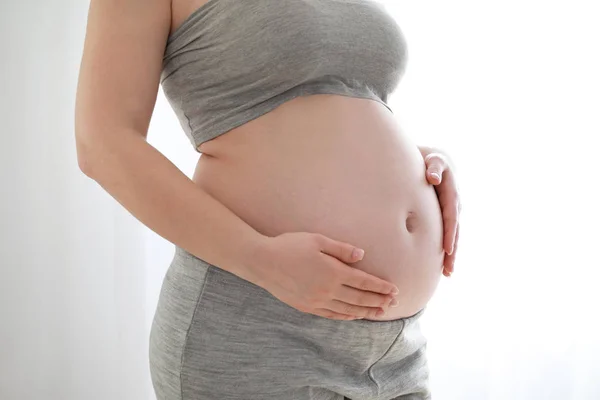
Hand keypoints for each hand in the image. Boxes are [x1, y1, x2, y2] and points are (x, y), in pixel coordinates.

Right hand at [251, 232, 400, 319]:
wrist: (261, 262)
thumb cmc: (288, 246)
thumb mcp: (317, 240)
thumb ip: (341, 249)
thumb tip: (361, 256)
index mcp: (332, 272)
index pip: (363, 282)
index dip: (380, 286)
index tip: (394, 289)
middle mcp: (327, 289)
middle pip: (359, 298)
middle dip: (379, 300)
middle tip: (394, 302)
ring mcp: (316, 301)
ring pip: (347, 309)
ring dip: (366, 311)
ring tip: (380, 312)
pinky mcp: (306, 306)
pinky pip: (331, 314)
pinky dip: (346, 316)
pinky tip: (353, 315)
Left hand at [420, 148, 460, 276]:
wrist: (433, 158)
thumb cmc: (428, 158)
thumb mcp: (431, 158)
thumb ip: (433, 167)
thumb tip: (433, 178)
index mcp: (451, 191)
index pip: (450, 216)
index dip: (449, 233)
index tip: (447, 249)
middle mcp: (454, 203)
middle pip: (454, 230)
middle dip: (452, 251)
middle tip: (449, 269)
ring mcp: (451, 209)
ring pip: (453, 235)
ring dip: (451, 254)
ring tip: (448, 273)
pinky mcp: (446, 214)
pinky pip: (448, 232)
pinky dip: (447, 248)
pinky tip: (443, 265)